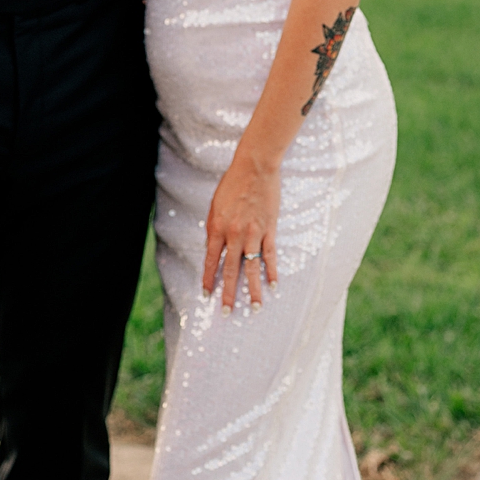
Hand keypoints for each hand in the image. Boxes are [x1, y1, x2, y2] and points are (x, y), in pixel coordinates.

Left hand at [203, 146, 280, 315]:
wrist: (254, 168)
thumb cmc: (232, 184)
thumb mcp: (215, 206)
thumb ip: (214, 228)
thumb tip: (213, 249)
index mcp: (217, 228)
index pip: (211, 261)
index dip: (208, 279)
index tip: (206, 294)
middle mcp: (234, 235)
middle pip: (231, 270)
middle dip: (228, 293)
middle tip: (227, 312)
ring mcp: (253, 234)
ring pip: (252, 268)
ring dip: (253, 290)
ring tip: (256, 307)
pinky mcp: (269, 230)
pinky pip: (270, 255)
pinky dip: (271, 271)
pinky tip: (273, 285)